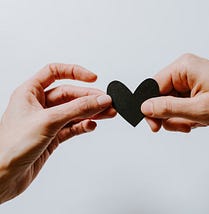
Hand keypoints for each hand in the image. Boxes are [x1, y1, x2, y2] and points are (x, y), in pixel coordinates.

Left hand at [0, 64, 115, 202]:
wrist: (3, 177)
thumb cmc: (11, 147)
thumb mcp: (48, 120)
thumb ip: (77, 109)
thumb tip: (99, 99)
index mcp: (29, 93)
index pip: (54, 72)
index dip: (74, 72)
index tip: (93, 78)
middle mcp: (38, 105)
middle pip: (70, 94)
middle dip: (90, 98)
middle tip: (107, 102)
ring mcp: (47, 121)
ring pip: (74, 111)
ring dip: (91, 112)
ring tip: (108, 113)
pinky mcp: (52, 136)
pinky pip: (73, 127)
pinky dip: (83, 126)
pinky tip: (91, 125)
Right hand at [141, 54, 208, 131]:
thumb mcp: (199, 109)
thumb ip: (169, 108)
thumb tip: (145, 107)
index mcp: (183, 67)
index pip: (152, 87)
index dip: (151, 109)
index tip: (155, 127)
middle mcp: (184, 70)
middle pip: (161, 97)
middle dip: (171, 116)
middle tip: (185, 126)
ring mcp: (189, 79)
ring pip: (170, 104)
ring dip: (181, 118)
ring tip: (197, 122)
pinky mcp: (194, 87)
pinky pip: (181, 104)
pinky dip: (188, 115)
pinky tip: (200, 118)